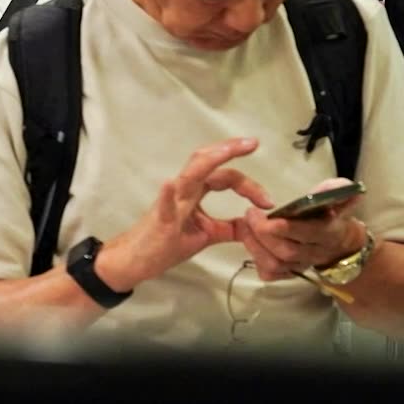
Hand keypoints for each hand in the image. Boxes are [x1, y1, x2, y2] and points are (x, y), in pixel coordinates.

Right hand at [96, 138, 271, 290]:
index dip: (250, 185)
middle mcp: (182, 192)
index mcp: (193, 193)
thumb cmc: (166, 245)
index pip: (225, 177)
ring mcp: (170, 204)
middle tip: (253, 142)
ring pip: (189, 176)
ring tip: (228, 150)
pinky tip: (169, 185)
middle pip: (206, 163)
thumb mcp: (207, 235)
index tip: (269, 202)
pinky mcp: (161, 222)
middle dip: (229, 150)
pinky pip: (163, 205)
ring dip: (208, 161)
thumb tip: (257, 224)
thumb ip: (231, 227)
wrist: (134, 260)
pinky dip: (167, 194)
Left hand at [238, 177, 365, 280]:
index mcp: (329, 232)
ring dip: (254, 246)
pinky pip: (271, 275)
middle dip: (263, 234)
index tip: (265, 215)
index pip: (308, 233)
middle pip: (287, 251)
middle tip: (249, 214)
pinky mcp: (290, 273)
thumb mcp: (339, 198)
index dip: (286, 228)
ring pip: (276, 264)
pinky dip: (257, 261)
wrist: (341, 244)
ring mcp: (302, 265)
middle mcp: (316, 252)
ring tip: (244, 226)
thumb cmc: (333, 214)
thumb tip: (340, 187)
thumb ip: (337, 191)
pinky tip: (251, 243)